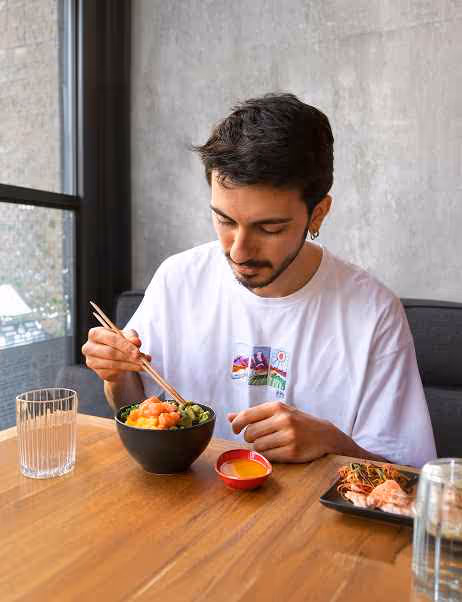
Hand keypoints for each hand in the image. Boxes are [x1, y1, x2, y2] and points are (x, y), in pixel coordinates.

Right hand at [81, 328, 151, 381]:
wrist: (117, 356)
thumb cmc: (121, 341)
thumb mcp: (127, 335)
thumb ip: (131, 336)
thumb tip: (136, 342)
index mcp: (95, 333)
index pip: (110, 339)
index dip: (124, 345)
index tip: (137, 351)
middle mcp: (89, 347)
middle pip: (110, 353)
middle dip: (128, 356)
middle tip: (142, 359)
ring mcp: (92, 361)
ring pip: (113, 364)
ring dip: (130, 365)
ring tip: (143, 364)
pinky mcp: (99, 373)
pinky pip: (114, 373)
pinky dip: (128, 370)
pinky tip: (137, 368)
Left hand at [227, 401, 341, 462]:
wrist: (324, 435)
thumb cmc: (297, 422)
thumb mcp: (278, 412)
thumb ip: (254, 414)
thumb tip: (229, 417)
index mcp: (277, 406)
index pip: (247, 415)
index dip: (236, 424)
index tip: (235, 429)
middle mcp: (283, 419)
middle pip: (250, 433)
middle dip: (249, 438)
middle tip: (257, 438)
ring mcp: (288, 436)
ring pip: (257, 446)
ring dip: (258, 448)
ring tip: (269, 444)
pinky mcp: (292, 452)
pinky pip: (268, 456)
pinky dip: (267, 456)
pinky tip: (276, 451)